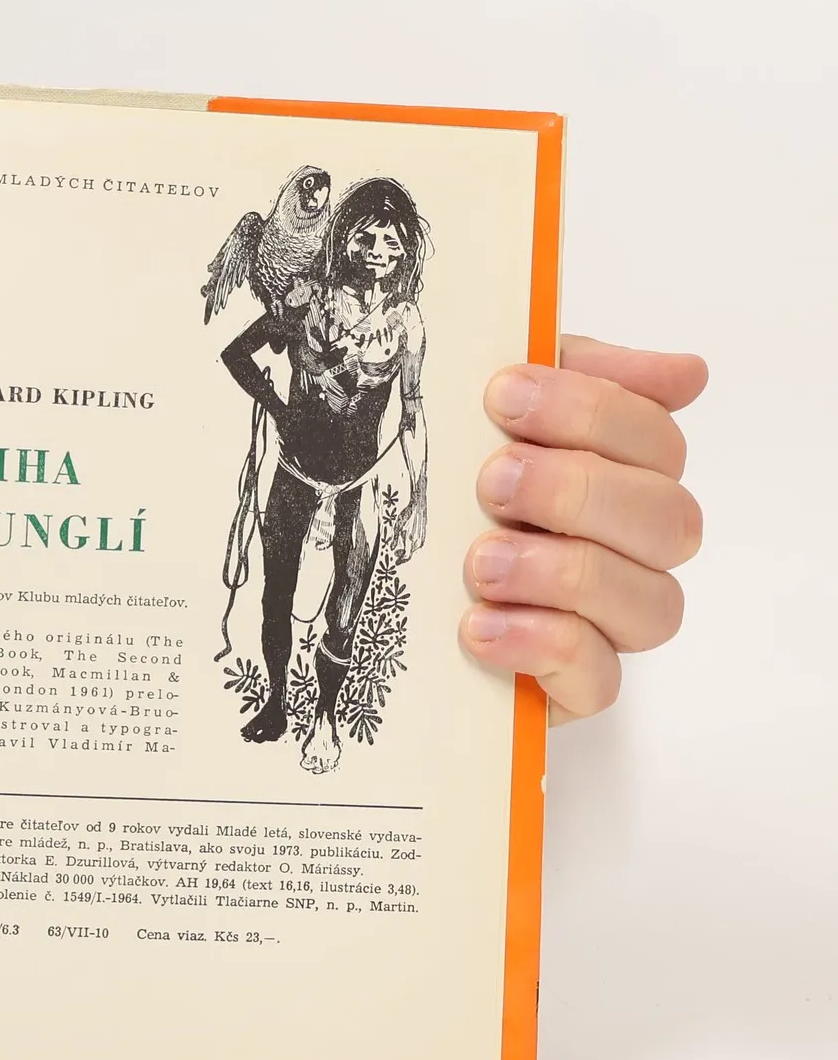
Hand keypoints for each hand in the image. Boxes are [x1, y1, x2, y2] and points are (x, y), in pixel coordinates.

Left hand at [391, 490, 426, 566]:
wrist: (418, 505)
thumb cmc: (407, 514)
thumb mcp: (397, 526)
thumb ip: (395, 538)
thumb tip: (391, 548)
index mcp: (411, 540)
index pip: (407, 556)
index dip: (401, 560)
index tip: (396, 561)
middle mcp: (418, 540)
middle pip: (411, 553)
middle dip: (403, 555)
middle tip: (396, 553)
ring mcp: (423, 536)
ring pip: (415, 548)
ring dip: (408, 550)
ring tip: (401, 547)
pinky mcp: (424, 532)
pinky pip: (419, 543)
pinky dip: (412, 545)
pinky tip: (408, 541)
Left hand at [461, 335, 705, 721]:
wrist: (374, 594)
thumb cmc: (446, 492)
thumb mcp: (486, 415)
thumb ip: (569, 372)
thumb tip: (685, 372)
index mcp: (618, 474)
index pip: (654, 438)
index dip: (593, 410)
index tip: (505, 395)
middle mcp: (628, 549)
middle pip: (670, 520)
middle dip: (580, 491)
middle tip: (494, 480)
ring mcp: (607, 622)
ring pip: (653, 605)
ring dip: (565, 573)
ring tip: (481, 563)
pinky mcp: (571, 686)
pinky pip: (599, 679)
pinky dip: (543, 646)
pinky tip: (482, 626)